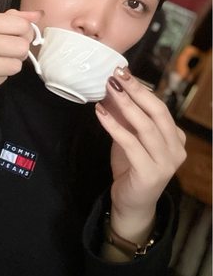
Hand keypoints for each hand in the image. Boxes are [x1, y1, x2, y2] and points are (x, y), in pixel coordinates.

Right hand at [0, 10, 41, 100]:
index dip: (25, 31)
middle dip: (19, 50)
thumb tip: (38, 14)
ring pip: (15, 66)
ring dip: (10, 65)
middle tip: (8, 51)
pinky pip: (2, 81)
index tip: (18, 35)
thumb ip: (7, 19)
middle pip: (21, 47)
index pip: (19, 24)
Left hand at [95, 68, 186, 242]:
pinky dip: (114, 126)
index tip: (123, 71)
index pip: (159, 108)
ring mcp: (166, 163)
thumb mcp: (130, 138)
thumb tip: (112, 88)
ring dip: (125, 104)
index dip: (141, 88)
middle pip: (157, 113)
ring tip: (108, 88)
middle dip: (136, 90)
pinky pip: (130, 143)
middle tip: (117, 74)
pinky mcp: (150, 173)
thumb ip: (126, 117)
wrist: (132, 204)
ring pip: (145, 126)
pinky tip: (100, 112)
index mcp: (176, 138)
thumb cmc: (131, 167)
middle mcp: (176, 149)